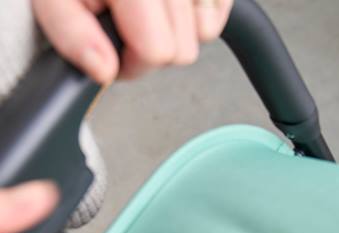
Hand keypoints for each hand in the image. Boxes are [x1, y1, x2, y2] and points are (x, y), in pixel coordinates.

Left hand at [32, 0, 233, 82]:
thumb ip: (72, 35)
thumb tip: (104, 70)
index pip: (157, 51)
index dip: (131, 63)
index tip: (113, 51)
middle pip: (183, 51)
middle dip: (152, 49)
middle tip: (127, 26)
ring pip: (204, 34)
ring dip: (175, 31)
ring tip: (145, 9)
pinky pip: (217, 14)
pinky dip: (196, 14)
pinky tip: (169, 3)